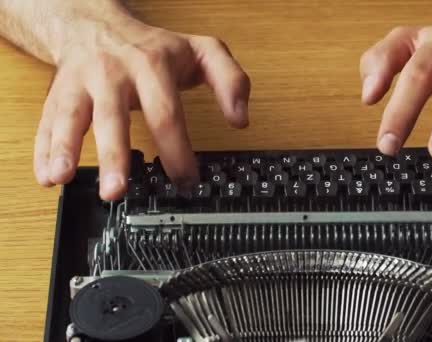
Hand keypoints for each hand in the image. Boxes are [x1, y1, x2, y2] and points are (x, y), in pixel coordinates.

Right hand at [35, 18, 249, 199]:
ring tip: (64, 178)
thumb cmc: (153, 47)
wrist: (98, 24)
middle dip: (113, 155)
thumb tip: (241, 119)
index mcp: (151, 65)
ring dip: (66, 149)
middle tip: (118, 191)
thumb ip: (230, 80)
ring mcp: (81, 84)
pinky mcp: (59, 95)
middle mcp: (112, 74)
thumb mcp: (202, 51)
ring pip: (71, 117)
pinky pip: (47, 122)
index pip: (166, 113)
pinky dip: (44, 149)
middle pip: (112, 116)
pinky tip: (47, 175)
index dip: (176, 150)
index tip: (186, 180)